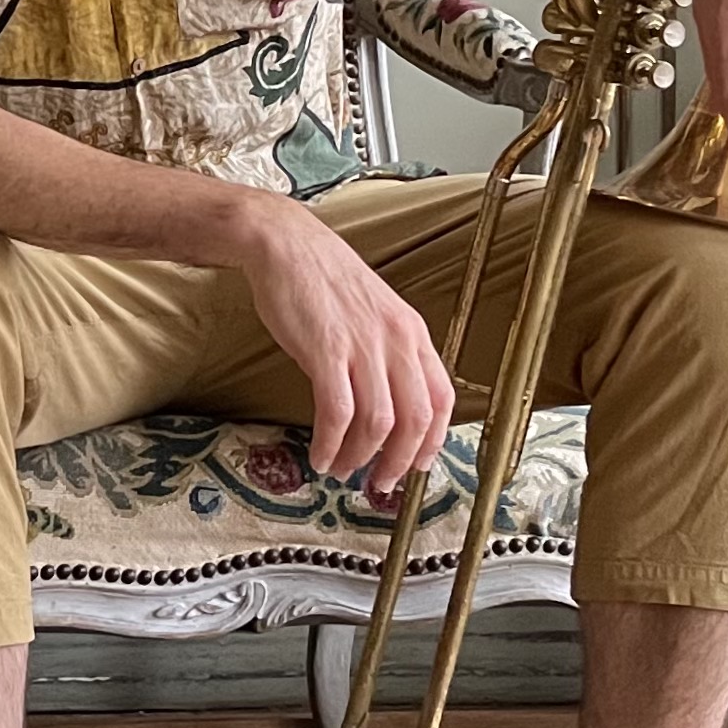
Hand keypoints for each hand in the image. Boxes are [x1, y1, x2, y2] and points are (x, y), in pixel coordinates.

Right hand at [238, 197, 454, 497]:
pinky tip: (319, 455)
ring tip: (342, 469)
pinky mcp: (325, 350)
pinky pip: (337, 412)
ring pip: (378, 423)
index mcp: (413, 333)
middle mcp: (396, 341)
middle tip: (379, 483)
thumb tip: (387, 402)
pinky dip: (330, 442)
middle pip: (415, 419)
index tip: (416, 465)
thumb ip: (387, 353)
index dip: (433, 441)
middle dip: (398, 462)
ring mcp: (362, 345)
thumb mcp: (374, 313)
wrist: (285, 245)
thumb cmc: (323, 279)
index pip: (442, 399)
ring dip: (361, 457)